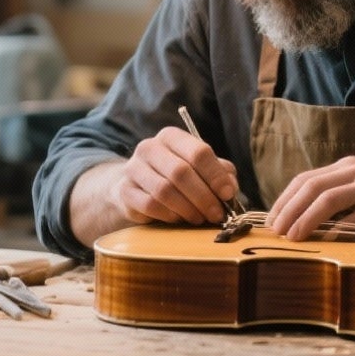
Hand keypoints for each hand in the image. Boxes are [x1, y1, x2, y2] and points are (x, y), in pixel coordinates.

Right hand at [107, 125, 241, 225]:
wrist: (136, 187)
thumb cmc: (176, 176)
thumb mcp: (201, 169)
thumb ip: (220, 173)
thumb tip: (230, 188)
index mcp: (172, 137)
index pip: (198, 151)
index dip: (215, 175)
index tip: (227, 194)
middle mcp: (150, 147)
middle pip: (181, 172)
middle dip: (203, 197)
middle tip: (216, 214)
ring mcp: (133, 168)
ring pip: (165, 190)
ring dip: (188, 209)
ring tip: (199, 218)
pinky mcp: (125, 191)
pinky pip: (150, 205)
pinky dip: (170, 215)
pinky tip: (179, 219)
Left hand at [264, 155, 354, 240]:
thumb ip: (334, 200)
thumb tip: (292, 222)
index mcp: (348, 167)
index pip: (305, 179)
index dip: (284, 200)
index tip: (271, 222)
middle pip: (311, 186)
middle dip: (288, 210)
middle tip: (276, 232)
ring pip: (328, 199)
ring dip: (304, 220)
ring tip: (292, 238)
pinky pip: (354, 221)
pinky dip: (334, 234)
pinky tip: (323, 245)